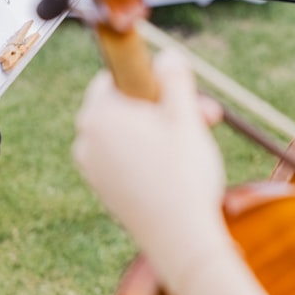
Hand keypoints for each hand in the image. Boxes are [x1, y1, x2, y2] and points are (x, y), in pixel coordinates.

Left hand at [73, 49, 230, 294]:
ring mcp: (93, 167)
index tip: (184, 93)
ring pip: (128, 132)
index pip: (117, 76)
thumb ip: (175, 78)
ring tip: (198, 143)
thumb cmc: (184, 176)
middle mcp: (87, 139)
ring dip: (163, 130)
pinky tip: (180, 167)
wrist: (180, 239)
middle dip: (167, 106)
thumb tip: (167, 55)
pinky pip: (126, 157)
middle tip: (207, 117)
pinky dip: (151, 154)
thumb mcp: (186, 117)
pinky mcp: (105, 189)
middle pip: (126, 105)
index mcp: (100, 115)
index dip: (154, 79)